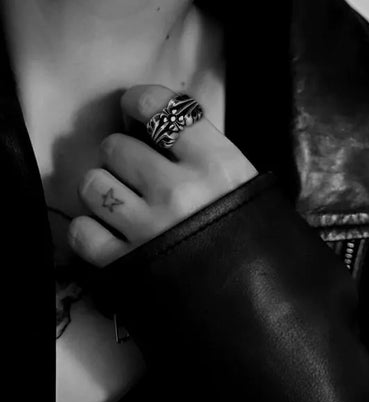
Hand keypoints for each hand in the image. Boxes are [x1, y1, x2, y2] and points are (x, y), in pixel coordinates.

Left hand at [68, 85, 257, 266]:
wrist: (254, 300)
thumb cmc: (249, 234)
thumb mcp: (242, 181)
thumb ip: (205, 150)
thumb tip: (157, 127)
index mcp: (214, 164)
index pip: (158, 107)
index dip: (137, 101)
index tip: (133, 109)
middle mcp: (177, 191)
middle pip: (115, 147)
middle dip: (121, 155)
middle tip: (136, 170)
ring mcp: (148, 228)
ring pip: (92, 184)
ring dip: (102, 188)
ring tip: (121, 201)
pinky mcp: (125, 264)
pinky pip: (82, 231)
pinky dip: (89, 229)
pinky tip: (108, 231)